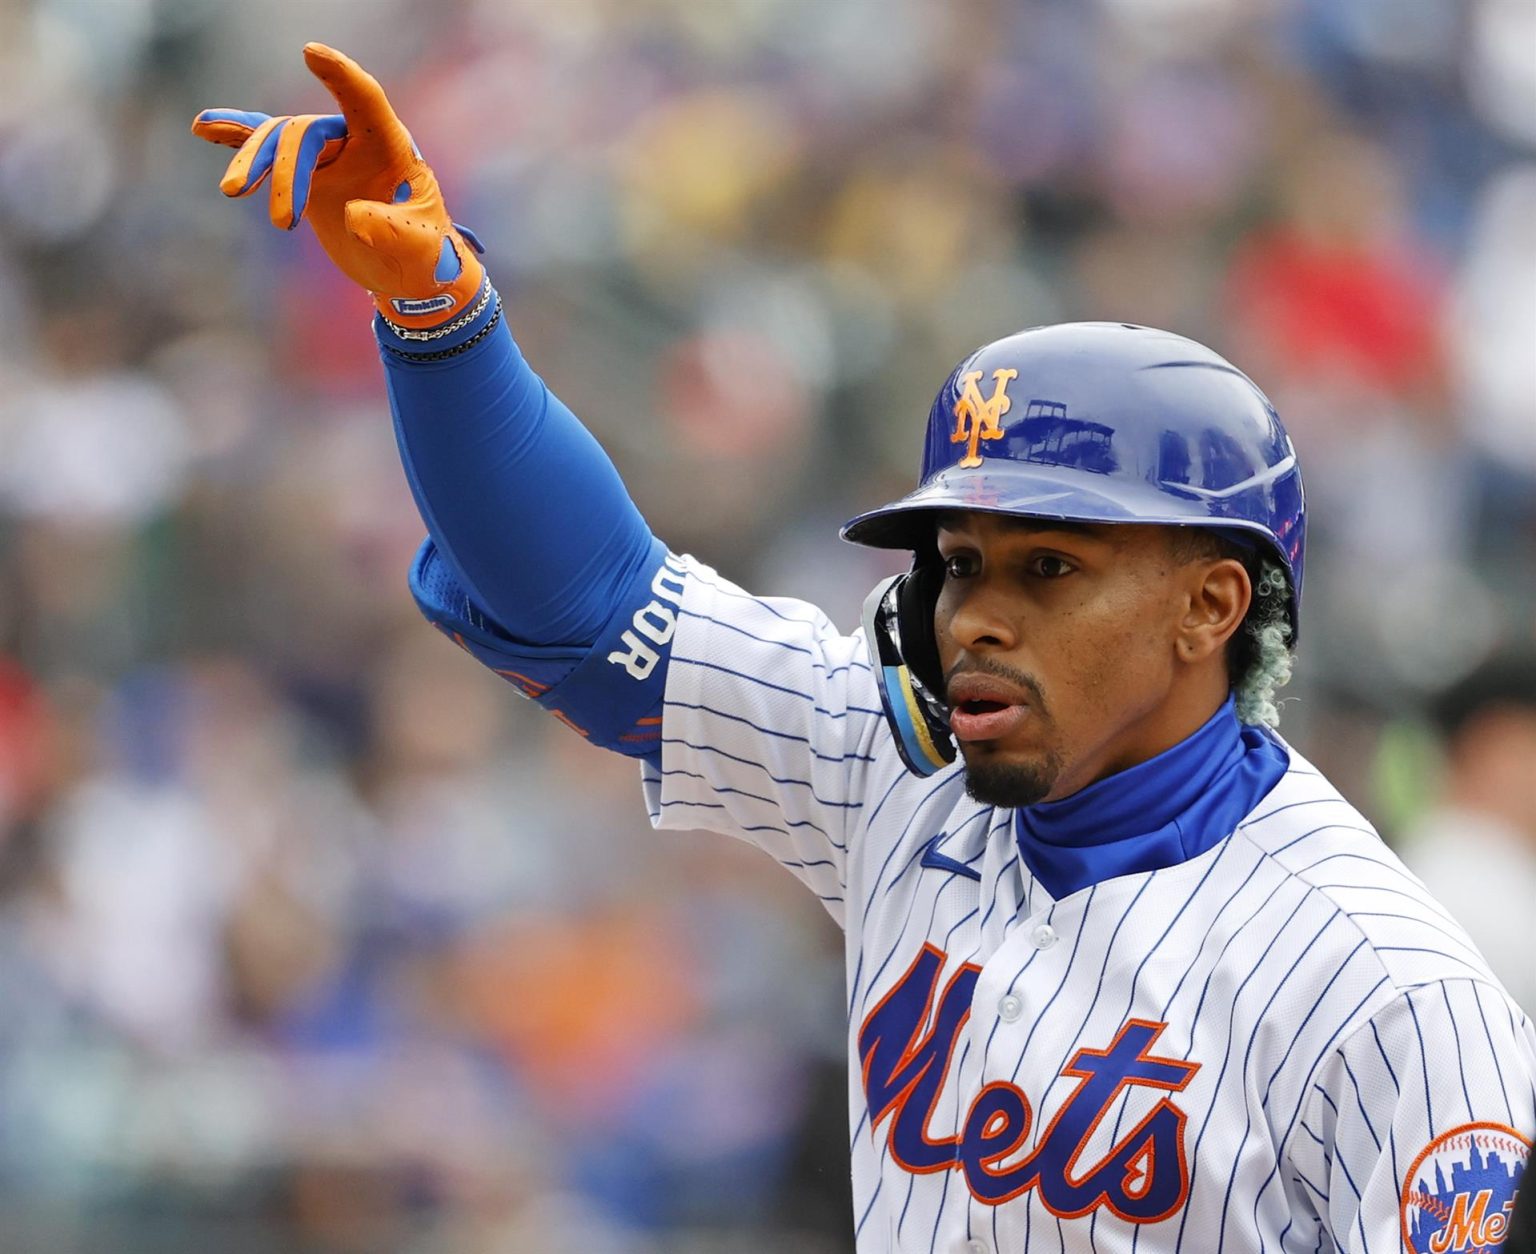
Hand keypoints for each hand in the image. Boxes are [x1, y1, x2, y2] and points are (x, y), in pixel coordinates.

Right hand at [192, 43, 484, 327]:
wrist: (409, 270)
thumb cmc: (426, 254)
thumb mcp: (419, 248)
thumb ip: (393, 231)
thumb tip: (353, 216)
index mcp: (391, 146)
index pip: (365, 100)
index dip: (341, 76)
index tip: (311, 53)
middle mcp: (356, 141)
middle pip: (307, 133)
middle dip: (287, 172)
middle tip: (283, 223)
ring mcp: (329, 155)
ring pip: (281, 141)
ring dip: (256, 163)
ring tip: (232, 192)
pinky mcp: (307, 174)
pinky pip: (269, 147)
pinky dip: (239, 138)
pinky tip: (204, 128)